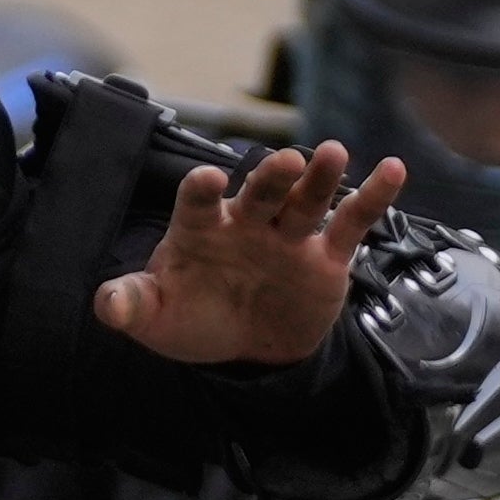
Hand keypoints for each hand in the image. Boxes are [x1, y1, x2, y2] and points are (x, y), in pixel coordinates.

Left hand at [94, 139, 409, 369]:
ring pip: (306, 200)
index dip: (202, 190)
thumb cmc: (192, 317)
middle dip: (271, 176)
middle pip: (261, 192)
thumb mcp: (155, 317)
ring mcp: (288, 236)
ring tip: (335, 153)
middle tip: (286, 159)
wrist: (240, 347)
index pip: (198, 202)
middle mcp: (248, 223)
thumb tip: (106, 305)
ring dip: (320, 177)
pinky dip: (372, 198)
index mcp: (201, 229)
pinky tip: (393, 171)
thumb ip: (131, 304)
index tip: (207, 179)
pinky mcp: (325, 257)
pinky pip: (351, 224)